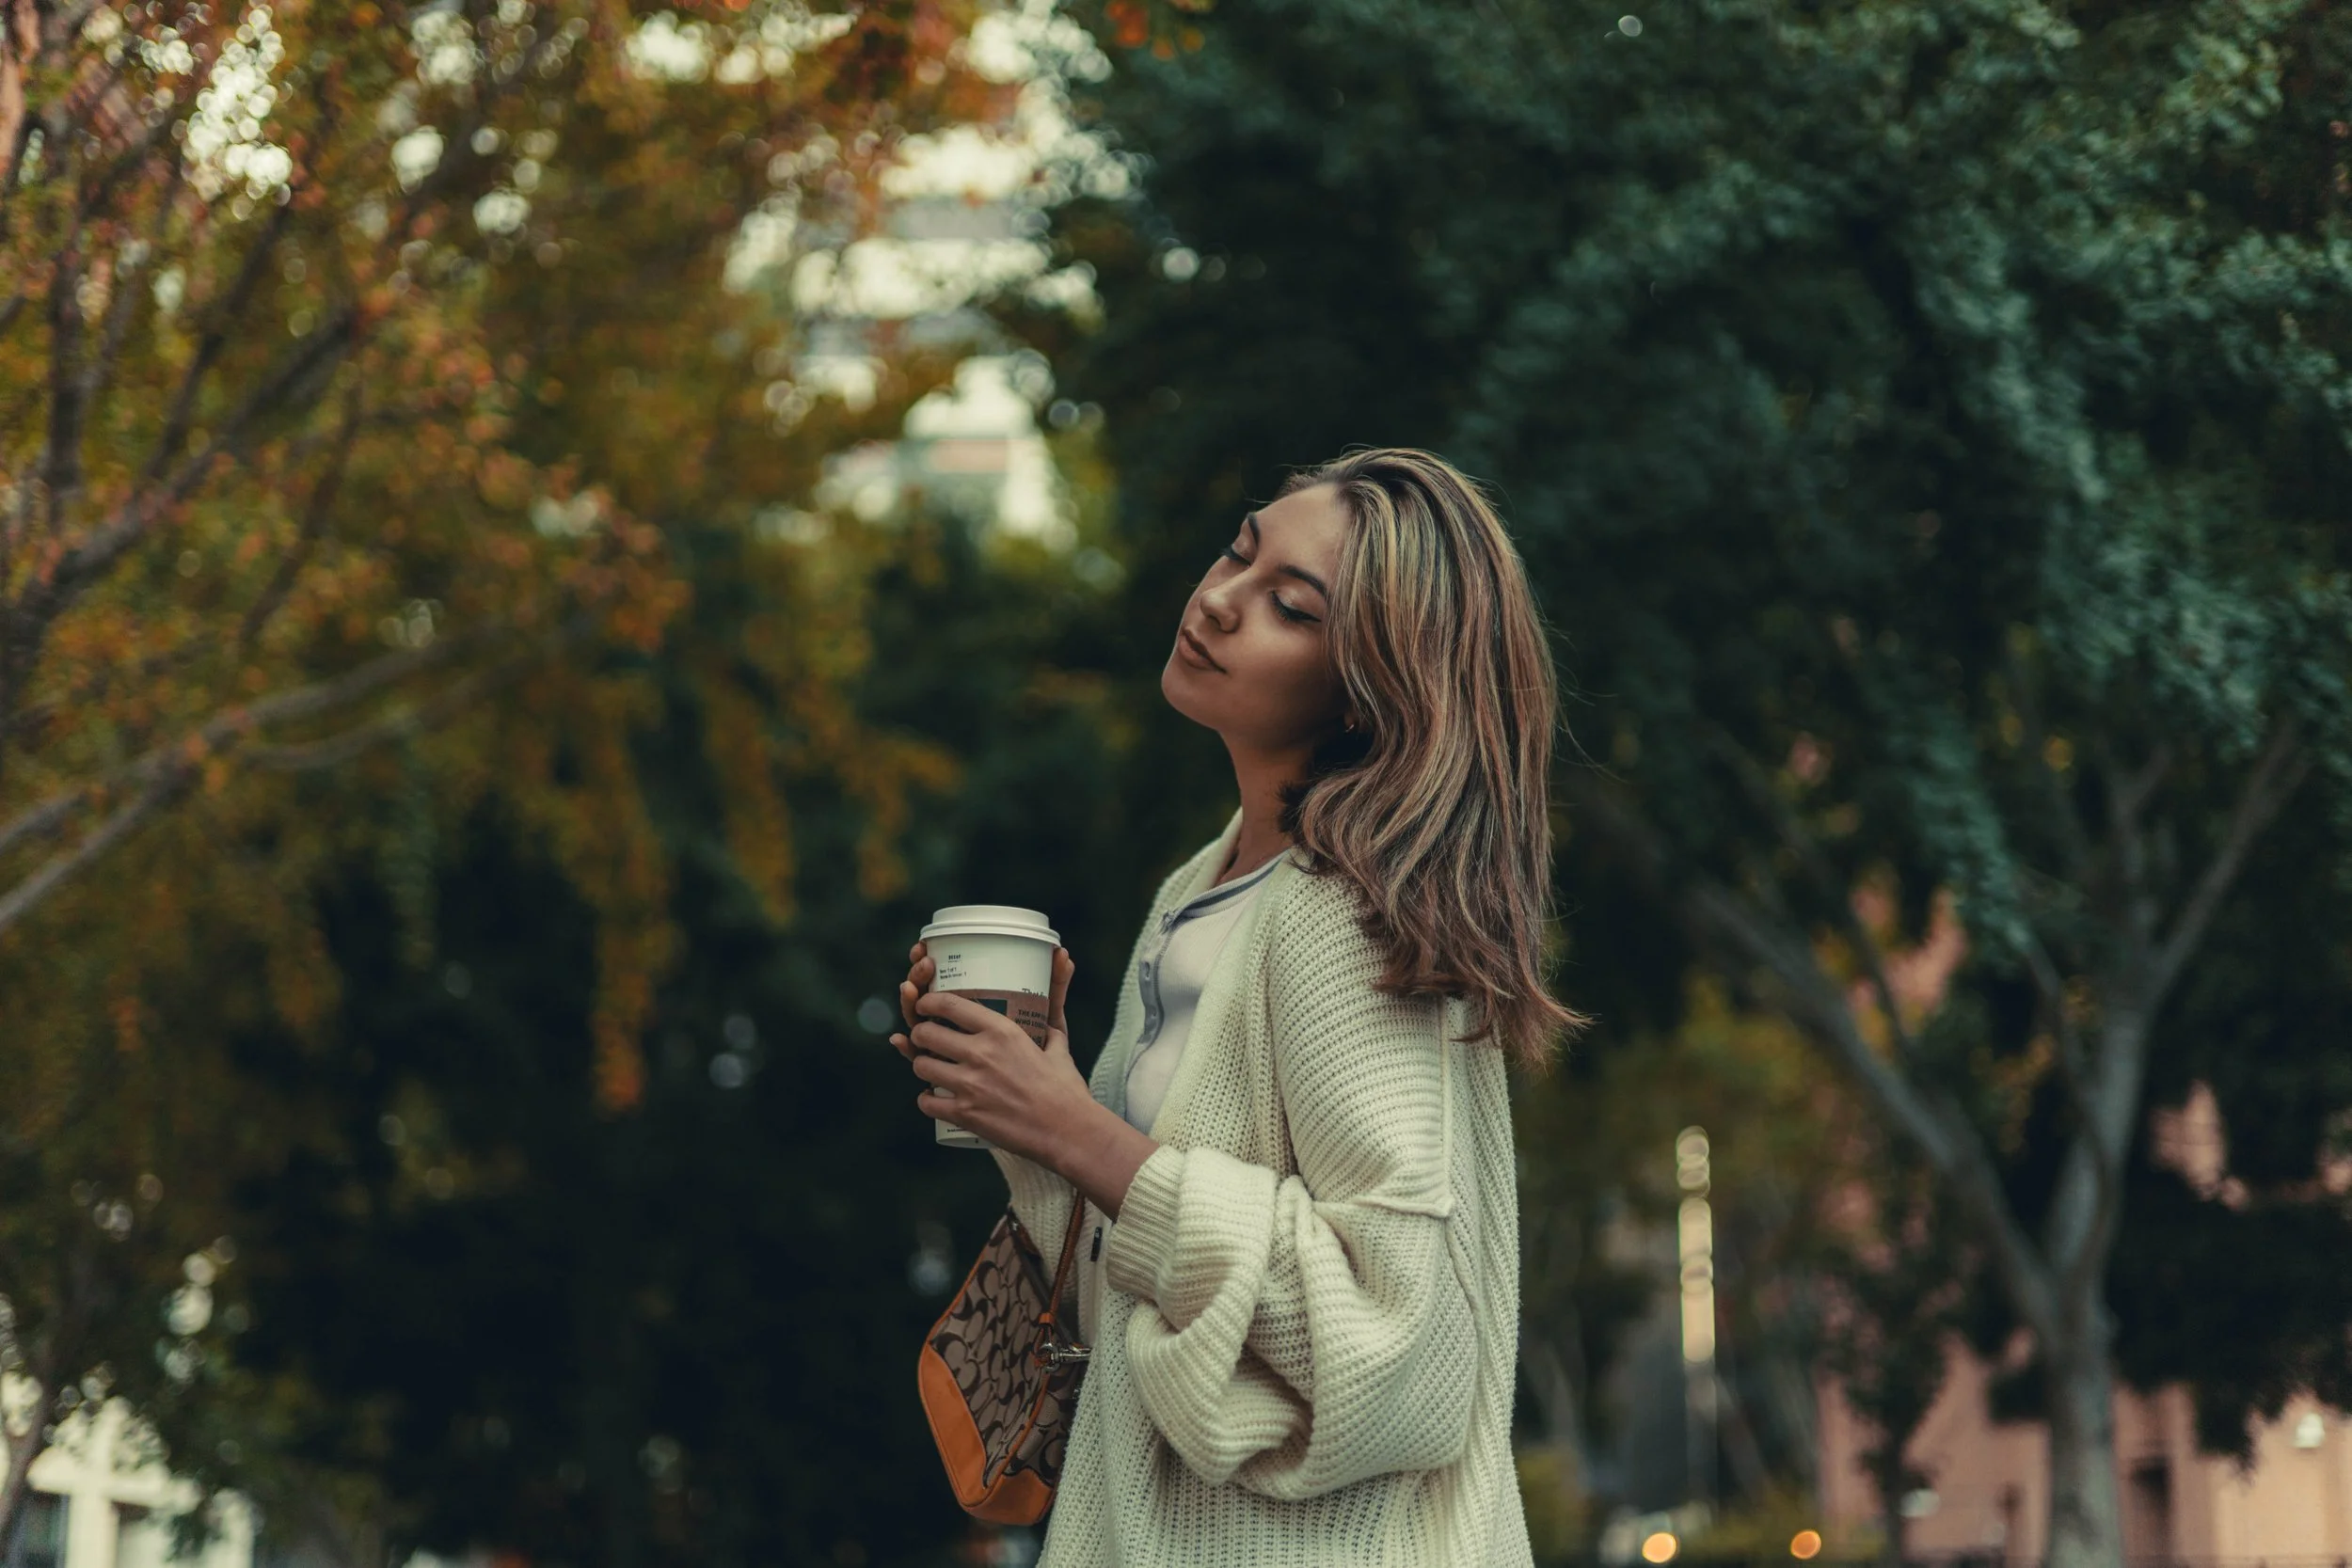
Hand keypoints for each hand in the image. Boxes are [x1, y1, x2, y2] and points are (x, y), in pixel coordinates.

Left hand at [891, 946, 1086, 1166]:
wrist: (1067, 1131)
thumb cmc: (1065, 1087)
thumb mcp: (1057, 1041)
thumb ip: (1052, 1006)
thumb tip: (1063, 961)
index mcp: (1002, 1030)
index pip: (949, 1004)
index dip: (929, 1002)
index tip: (926, 1005)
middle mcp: (981, 1053)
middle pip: (926, 1033)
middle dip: (921, 1034)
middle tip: (926, 1039)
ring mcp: (969, 1085)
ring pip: (921, 1066)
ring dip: (922, 1065)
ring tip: (931, 1067)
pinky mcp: (965, 1114)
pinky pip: (927, 1102)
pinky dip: (928, 1100)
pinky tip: (936, 1097)